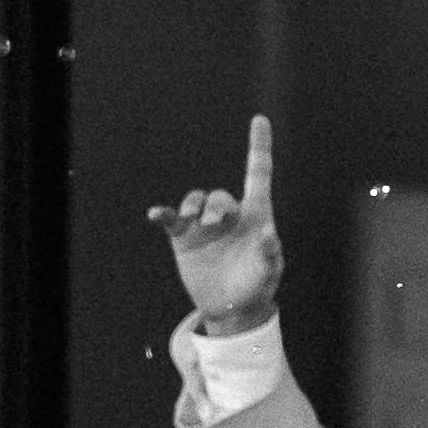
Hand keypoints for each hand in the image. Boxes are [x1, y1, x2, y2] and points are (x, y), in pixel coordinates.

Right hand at [149, 112, 283, 330]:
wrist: (232, 307)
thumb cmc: (257, 285)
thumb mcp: (268, 271)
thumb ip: (269, 253)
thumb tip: (270, 235)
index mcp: (256, 215)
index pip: (258, 174)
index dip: (259, 146)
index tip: (260, 120)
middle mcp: (230, 215)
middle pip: (221, 196)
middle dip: (217, 206)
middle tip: (214, 223)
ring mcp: (205, 224)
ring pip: (197, 201)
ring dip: (193, 206)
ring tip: (193, 221)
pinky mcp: (184, 237)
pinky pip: (172, 219)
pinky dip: (165, 214)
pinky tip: (157, 215)